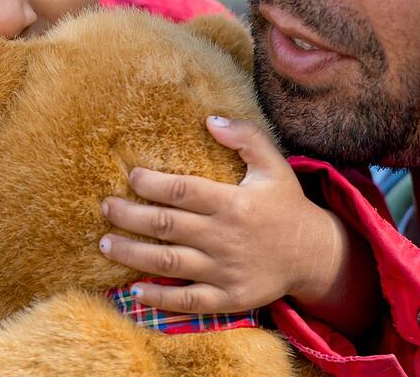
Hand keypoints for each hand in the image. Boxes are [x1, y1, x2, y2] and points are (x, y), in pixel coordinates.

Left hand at [98, 116, 346, 314]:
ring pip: (168, 262)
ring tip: (106, 244)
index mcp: (232, 202)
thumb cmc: (287, 205)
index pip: (181, 190)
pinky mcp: (228, 298)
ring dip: (132, 254)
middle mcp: (224, 236)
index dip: (151, 183)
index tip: (131, 177)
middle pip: (165, 225)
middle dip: (129, 216)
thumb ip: (245, 137)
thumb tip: (210, 120)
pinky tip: (135, 291)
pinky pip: (188, 300)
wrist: (313, 254)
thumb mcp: (273, 164)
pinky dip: (160, 297)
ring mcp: (225, 270)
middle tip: (106, 208)